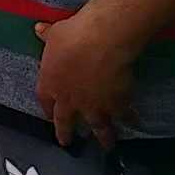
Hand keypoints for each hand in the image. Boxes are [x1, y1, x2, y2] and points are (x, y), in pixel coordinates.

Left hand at [33, 14, 136, 149]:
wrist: (101, 43)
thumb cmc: (72, 36)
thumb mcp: (54, 34)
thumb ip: (47, 36)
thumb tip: (39, 29)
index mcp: (50, 84)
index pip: (46, 102)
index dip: (48, 110)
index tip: (50, 116)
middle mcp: (70, 101)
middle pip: (66, 122)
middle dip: (66, 133)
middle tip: (67, 143)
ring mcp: (94, 106)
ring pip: (97, 127)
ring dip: (102, 137)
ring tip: (107, 145)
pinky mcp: (116, 105)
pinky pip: (124, 115)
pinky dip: (130, 118)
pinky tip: (135, 121)